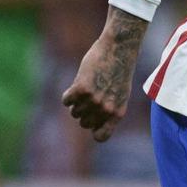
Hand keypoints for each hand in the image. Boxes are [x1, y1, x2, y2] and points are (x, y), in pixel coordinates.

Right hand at [62, 9, 146, 140]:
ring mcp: (94, 100)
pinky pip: (66, 100)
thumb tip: (91, 123)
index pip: (101, 136)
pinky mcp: (82, 89)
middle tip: (90, 97)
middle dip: (84, 112)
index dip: (94, 129)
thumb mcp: (120, 94)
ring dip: (76, 102)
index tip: (93, 120)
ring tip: (88, 86)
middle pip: (83, 123)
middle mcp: (106, 109)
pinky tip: (79, 82)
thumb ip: (108, 109)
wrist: (119, 50)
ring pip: (74, 112)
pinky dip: (68, 93)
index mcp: (118, 113)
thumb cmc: (119, 71)